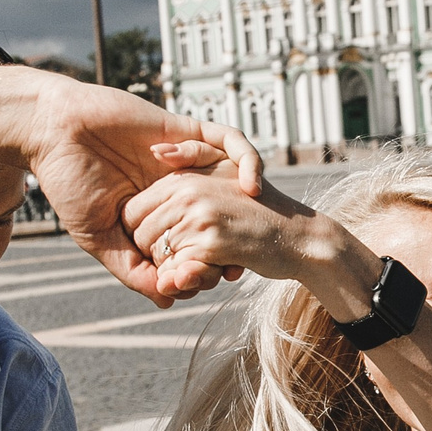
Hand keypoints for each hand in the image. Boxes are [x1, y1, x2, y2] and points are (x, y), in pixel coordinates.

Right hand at [0, 64, 261, 307]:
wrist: (53, 130)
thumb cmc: (68, 183)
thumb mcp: (98, 237)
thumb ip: (132, 268)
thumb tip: (167, 299)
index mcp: (159, 212)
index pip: (197, 238)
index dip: (212, 259)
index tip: (217, 278)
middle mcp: (177, 186)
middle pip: (222, 212)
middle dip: (237, 235)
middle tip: (241, 260)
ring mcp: (185, 159)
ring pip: (234, 179)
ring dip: (249, 201)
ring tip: (253, 223)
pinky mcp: (188, 131)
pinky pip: (230, 140)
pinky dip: (249, 159)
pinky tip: (252, 183)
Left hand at [123, 172, 323, 286]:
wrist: (299, 235)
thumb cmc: (259, 206)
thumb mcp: (226, 168)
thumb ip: (191, 154)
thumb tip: (154, 151)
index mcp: (184, 177)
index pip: (132, 212)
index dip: (144, 232)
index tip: (170, 239)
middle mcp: (187, 192)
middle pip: (139, 235)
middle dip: (155, 252)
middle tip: (185, 255)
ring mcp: (199, 218)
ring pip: (156, 256)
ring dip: (172, 268)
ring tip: (200, 262)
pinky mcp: (211, 244)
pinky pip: (177, 271)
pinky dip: (188, 278)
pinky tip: (214, 270)